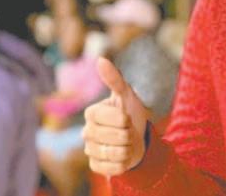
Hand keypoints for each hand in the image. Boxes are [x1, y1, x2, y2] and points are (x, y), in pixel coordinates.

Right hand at [82, 58, 149, 174]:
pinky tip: (123, 155)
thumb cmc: (131, 114)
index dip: (125, 119)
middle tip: (128, 130)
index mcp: (91, 113)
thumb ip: (114, 79)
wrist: (138, 139)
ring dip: (128, 148)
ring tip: (126, 143)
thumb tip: (100, 59)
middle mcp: (86, 132)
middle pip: (116, 136)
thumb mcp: (127, 95)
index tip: (127, 117)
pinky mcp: (96, 166)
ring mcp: (89, 150)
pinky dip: (124, 162)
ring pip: (115, 152)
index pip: (113, 117)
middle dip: (129, 134)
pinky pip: (113, 167)